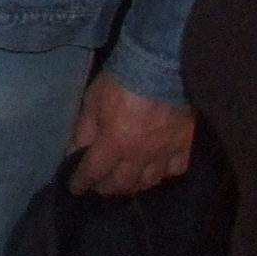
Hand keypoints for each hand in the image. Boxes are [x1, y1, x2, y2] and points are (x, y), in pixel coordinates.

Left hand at [65, 74, 193, 194]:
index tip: (75, 188)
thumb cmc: (121, 81)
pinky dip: (163, 175)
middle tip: (98, 187)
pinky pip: (174, 170)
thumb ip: (83, 131)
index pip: (93, 172)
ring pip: (147, 182)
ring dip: (132, 186)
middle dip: (105, 188)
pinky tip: (156, 171)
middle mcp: (139, 154)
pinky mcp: (184, 145)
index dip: (81, 182)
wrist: (161, 66)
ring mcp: (164, 152)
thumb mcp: (92, 102)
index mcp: (114, 143)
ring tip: (124, 183)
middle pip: (121, 183)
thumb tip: (73, 153)